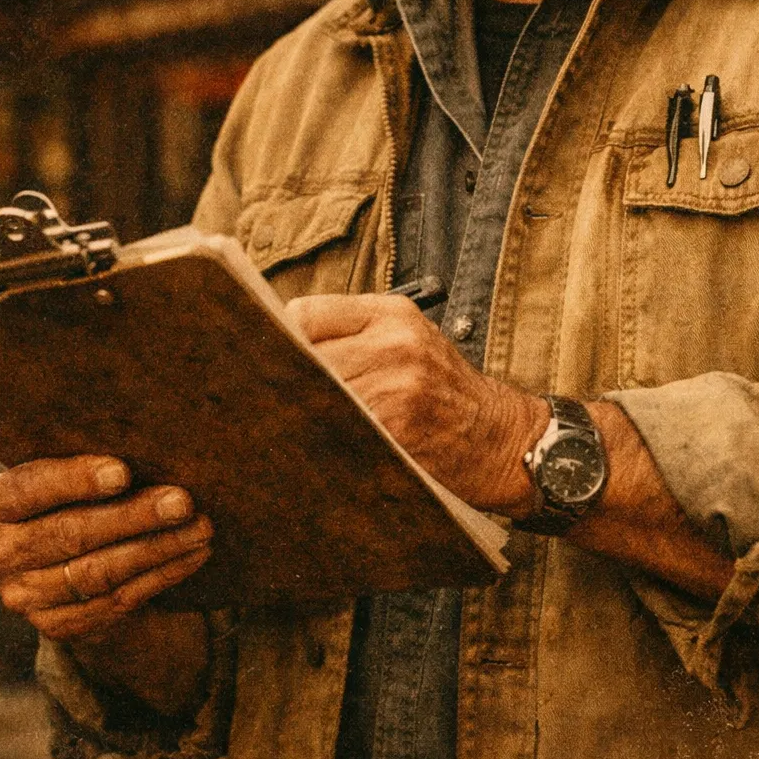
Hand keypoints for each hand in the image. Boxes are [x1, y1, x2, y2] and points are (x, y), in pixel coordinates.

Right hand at [0, 456, 213, 642]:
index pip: (29, 489)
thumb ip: (83, 461)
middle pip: (71, 534)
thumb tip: (147, 442)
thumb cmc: (70, 495)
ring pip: (98, 573)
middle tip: (182, 501)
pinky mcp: (56, 627)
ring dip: (157, 549)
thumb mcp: (60, 474)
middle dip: (133, 516)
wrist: (60, 560)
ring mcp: (23, 598)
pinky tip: (193, 554)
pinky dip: (161, 576)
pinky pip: (117, 602)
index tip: (123, 471)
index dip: (76, 481)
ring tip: (200, 528)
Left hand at [284, 294, 548, 516]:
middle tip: (256, 399)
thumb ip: (351, 334)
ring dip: (294, 413)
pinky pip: (336, 432)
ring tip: (280, 425)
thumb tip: (276, 344)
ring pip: (314, 397)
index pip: (304, 314)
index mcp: (392, 313)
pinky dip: (319, 439)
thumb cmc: (447, 391)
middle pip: (303, 357)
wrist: (502, 439)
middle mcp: (394, 344)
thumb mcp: (409, 339)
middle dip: (280, 380)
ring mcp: (396, 388)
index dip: (277, 339)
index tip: (264, 358)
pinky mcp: (397, 430)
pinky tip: (314, 444)